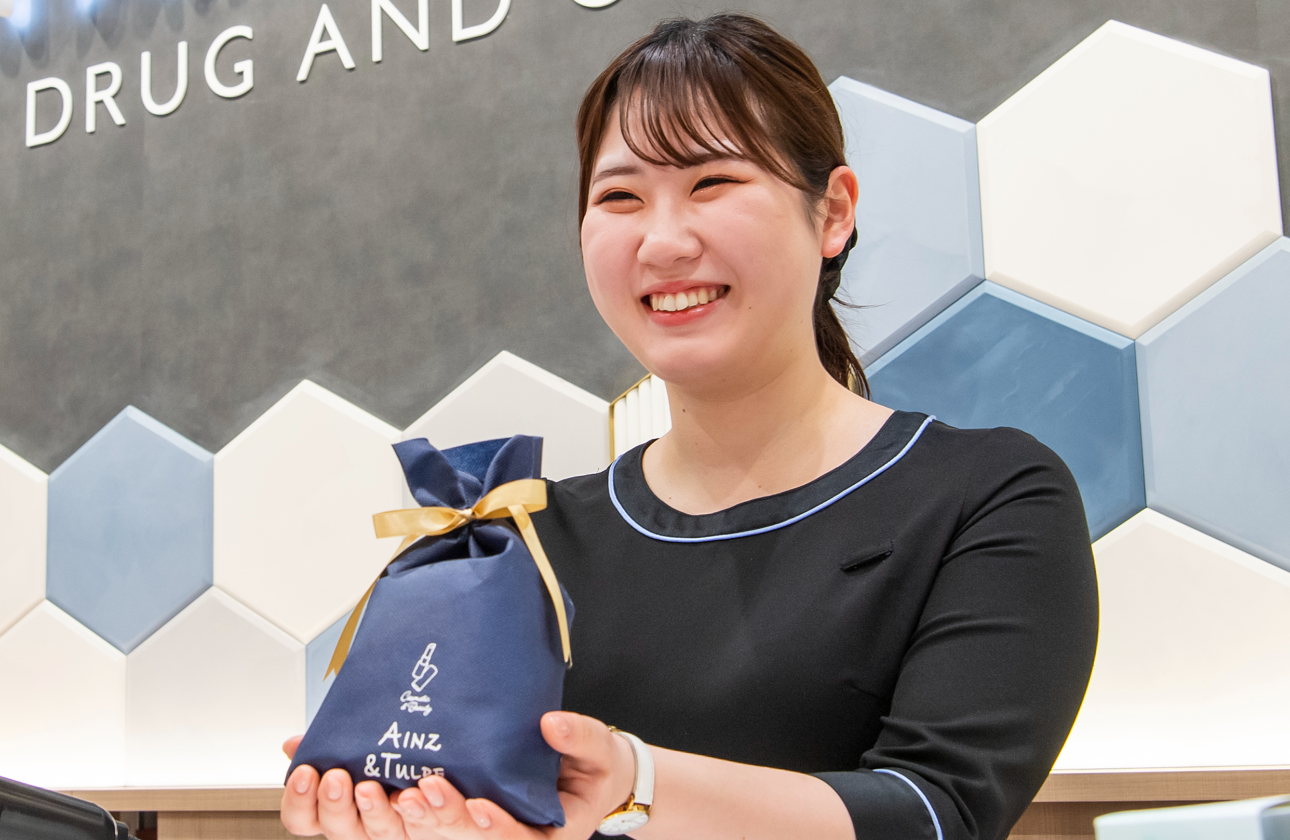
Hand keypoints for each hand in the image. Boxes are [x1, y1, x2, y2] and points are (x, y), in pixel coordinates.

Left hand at [280, 712, 636, 838]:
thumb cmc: (589, 769)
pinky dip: (353, 799)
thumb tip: (553, 724)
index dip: (492, 829)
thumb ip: (580, 738)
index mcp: (535, 833)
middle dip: (432, 819)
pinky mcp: (434, 809)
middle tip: (416, 791)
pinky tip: (323, 773)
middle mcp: (492, 834)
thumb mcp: (598, 753)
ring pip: (413, 834)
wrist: (579, 772)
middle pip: (454, 839)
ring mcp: (458, 822)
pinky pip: (391, 814)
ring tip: (366, 786)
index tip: (477, 807)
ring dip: (383, 816)